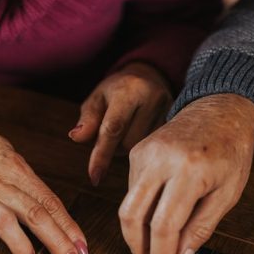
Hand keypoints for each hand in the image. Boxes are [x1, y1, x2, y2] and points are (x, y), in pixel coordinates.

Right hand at [0, 91, 87, 253]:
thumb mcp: (6, 156)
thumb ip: (26, 182)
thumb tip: (50, 207)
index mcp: (17, 171)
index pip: (49, 201)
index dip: (68, 226)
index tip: (81, 246)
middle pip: (34, 213)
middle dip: (56, 239)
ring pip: (3, 219)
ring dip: (20, 243)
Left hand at [69, 62, 173, 185]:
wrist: (149, 77)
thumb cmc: (116, 90)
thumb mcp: (97, 99)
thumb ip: (88, 119)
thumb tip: (76, 138)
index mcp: (130, 90)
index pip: (113, 129)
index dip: (101, 155)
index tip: (94, 177)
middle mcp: (153, 98)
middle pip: (128, 143)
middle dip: (115, 146)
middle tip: (113, 133)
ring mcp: (169, 110)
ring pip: (141, 148)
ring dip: (128, 147)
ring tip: (128, 129)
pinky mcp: (177, 121)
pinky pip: (155, 147)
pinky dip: (142, 146)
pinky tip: (140, 132)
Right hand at [118, 94, 253, 253]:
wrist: (219, 109)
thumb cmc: (231, 151)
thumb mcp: (228, 193)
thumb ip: (202, 228)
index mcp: (189, 170)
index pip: (164, 225)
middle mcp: (160, 160)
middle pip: (132, 216)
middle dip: (138, 249)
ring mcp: (144, 153)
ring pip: (127, 206)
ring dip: (137, 233)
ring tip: (155, 249)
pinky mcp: (136, 152)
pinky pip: (131, 191)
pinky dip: (140, 212)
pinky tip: (156, 219)